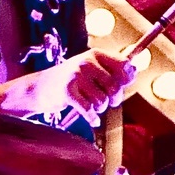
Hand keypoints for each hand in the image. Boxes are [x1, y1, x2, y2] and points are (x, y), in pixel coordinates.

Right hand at [0, 50, 136, 126]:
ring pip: (102, 100)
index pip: (124, 65)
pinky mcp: (67, 92)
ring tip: (92, 105)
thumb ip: (111, 69)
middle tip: (109, 102)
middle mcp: (86, 62)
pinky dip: (92, 118)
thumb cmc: (69, 79)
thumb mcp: (89, 68)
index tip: (122, 86)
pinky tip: (92, 119)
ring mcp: (76, 77)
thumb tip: (135, 71)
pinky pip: (88, 110)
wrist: (40, 87)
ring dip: (100, 108)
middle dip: (114, 99)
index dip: (127, 79)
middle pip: (114, 86)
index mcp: (95, 54)